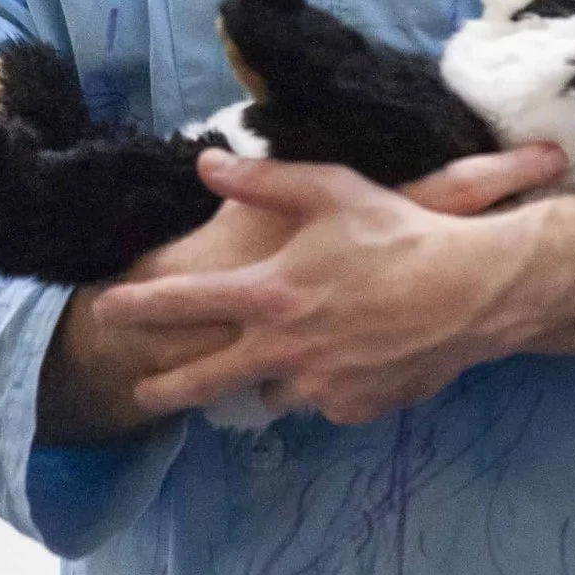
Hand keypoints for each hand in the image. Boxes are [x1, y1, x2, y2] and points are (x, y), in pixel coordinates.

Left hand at [93, 144, 572, 426]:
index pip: (185, 303)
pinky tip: (349, 358)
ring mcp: (318, 386)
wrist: (470, 292)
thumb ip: (261, 181)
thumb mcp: (328, 189)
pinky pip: (326, 400)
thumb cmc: (397, 231)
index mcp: (270, 294)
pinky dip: (327, 383)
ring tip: (279, 360)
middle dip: (168, 386)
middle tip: (142, 392)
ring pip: (273, 392)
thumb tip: (205, 165)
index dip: (138, 307)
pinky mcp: (353, 409)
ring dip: (269, 378)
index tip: (103, 312)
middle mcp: (283, 349)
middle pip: (207, 379)